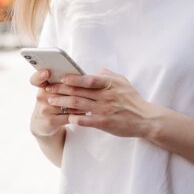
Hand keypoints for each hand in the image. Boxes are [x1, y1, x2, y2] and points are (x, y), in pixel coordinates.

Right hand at [29, 69, 82, 136]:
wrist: (44, 123)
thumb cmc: (55, 101)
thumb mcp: (55, 89)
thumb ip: (63, 81)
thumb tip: (82, 75)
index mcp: (42, 86)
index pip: (36, 79)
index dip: (40, 75)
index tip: (47, 73)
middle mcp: (41, 97)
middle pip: (59, 90)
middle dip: (75, 88)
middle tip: (88, 86)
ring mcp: (44, 110)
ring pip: (67, 103)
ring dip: (81, 101)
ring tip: (90, 99)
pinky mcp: (50, 121)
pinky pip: (69, 115)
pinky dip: (79, 113)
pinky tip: (86, 110)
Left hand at [44, 69, 158, 137]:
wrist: (144, 118)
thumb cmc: (132, 99)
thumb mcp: (123, 81)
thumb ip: (108, 75)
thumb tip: (95, 70)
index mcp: (110, 84)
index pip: (89, 79)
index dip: (74, 78)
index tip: (61, 77)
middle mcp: (106, 96)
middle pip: (79, 92)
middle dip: (61, 90)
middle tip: (48, 89)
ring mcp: (104, 110)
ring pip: (78, 105)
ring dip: (62, 103)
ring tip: (51, 101)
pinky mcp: (103, 123)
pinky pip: (84, 120)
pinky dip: (74, 119)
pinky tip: (66, 117)